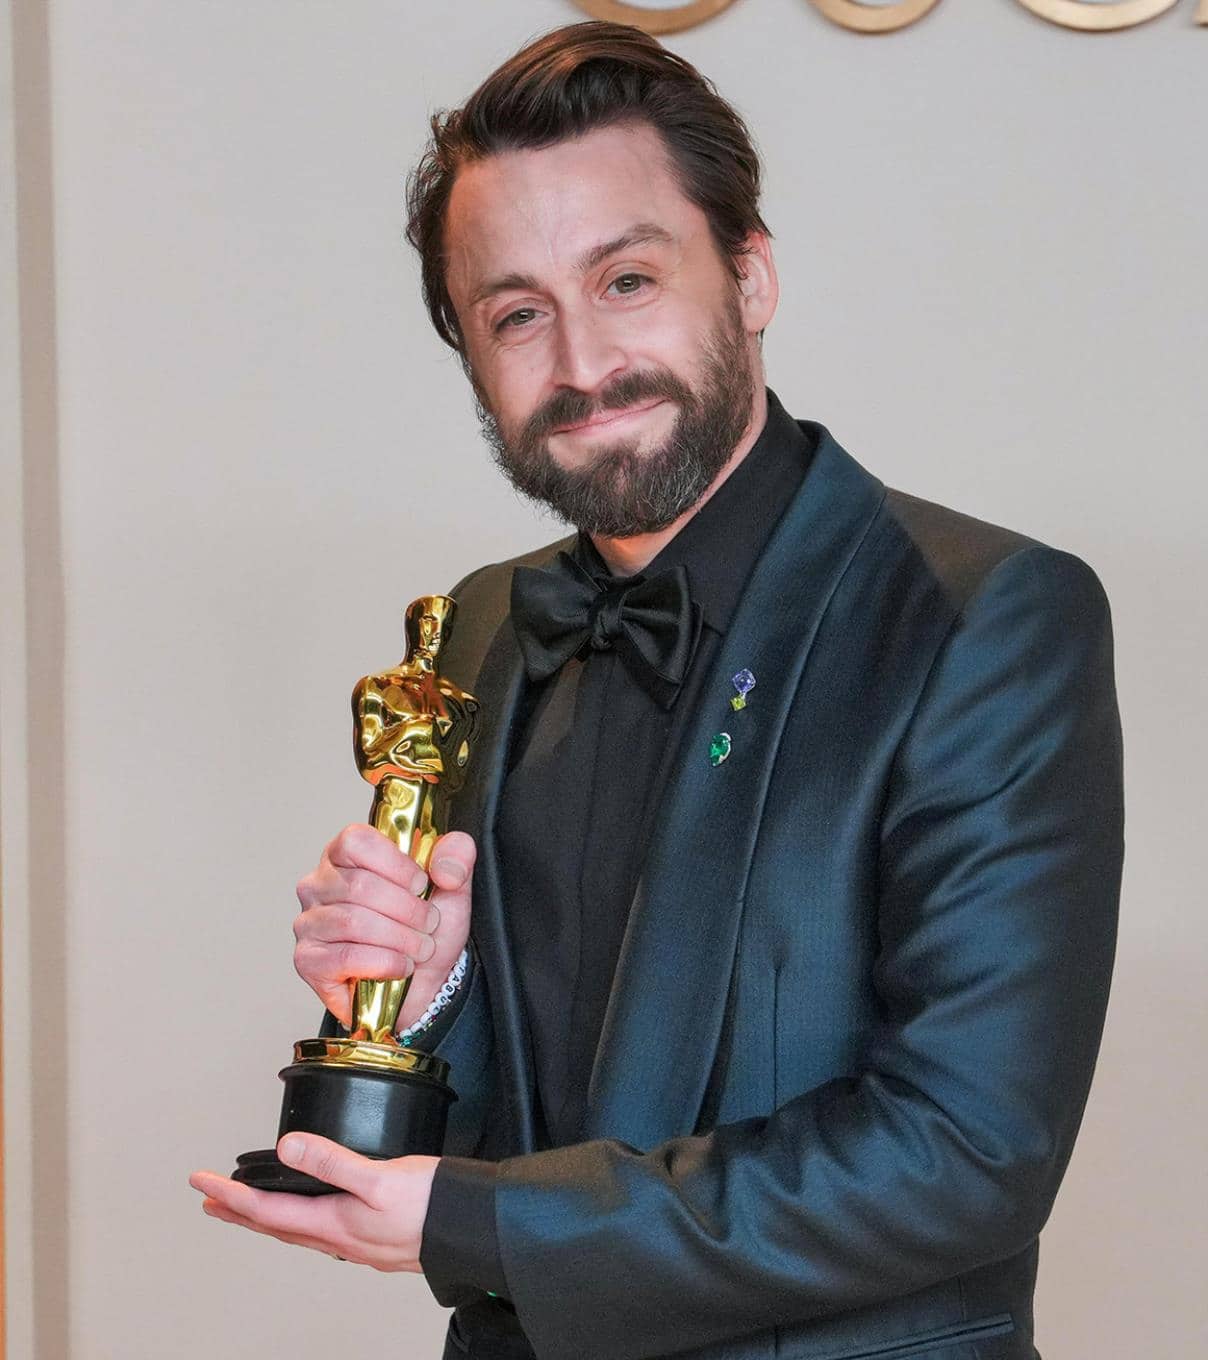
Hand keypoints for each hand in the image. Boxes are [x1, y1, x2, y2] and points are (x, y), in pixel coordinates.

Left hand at [190, 1135, 438, 1270]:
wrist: (475, 1229)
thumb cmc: (434, 1206)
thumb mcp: (382, 1177)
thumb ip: (334, 1162)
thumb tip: (288, 1148)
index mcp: (335, 1224)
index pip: (267, 1211)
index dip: (230, 1195)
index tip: (202, 1181)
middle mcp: (340, 1240)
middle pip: (276, 1226)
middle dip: (240, 1212)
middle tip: (210, 1201)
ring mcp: (358, 1243)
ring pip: (298, 1231)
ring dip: (267, 1219)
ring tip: (248, 1209)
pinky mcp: (375, 1238)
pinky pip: (322, 1231)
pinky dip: (300, 1220)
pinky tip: (311, 1215)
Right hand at [294, 825, 475, 1030]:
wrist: (425, 981)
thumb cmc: (426, 928)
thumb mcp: (452, 885)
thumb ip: (457, 855)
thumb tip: (444, 867)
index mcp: (345, 854)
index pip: (356, 841)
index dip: (396, 864)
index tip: (421, 884)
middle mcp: (318, 884)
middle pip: (360, 885)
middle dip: (408, 910)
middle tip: (429, 924)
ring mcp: (309, 922)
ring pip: (353, 922)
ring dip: (400, 938)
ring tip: (420, 948)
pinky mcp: (308, 960)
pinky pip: (346, 957)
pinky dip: (384, 962)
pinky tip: (400, 966)